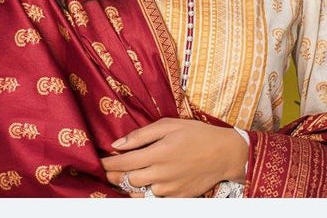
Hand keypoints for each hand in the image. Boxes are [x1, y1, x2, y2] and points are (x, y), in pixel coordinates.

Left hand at [100, 117, 247, 197]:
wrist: (225, 154)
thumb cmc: (196, 134)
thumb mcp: (169, 125)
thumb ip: (141, 135)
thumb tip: (117, 145)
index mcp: (158, 153)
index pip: (124, 163)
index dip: (108, 164)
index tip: (101, 162)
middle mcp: (162, 174)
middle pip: (128, 180)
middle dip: (116, 175)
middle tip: (111, 170)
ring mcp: (170, 189)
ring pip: (140, 192)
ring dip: (130, 185)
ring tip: (128, 176)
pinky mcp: (178, 198)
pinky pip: (154, 200)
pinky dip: (146, 193)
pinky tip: (146, 184)